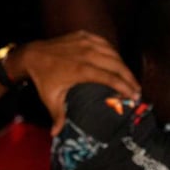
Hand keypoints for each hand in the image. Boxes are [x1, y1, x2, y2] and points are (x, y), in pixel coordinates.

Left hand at [12, 31, 139, 135]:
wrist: (32, 55)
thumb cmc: (43, 78)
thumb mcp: (50, 98)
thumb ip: (58, 115)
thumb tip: (56, 133)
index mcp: (81, 70)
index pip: (111, 78)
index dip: (125, 87)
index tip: (134, 95)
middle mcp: (87, 54)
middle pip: (117, 65)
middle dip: (130, 78)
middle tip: (137, 89)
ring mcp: (86, 42)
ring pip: (113, 52)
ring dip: (124, 65)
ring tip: (130, 78)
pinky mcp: (84, 35)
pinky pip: (105, 43)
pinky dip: (114, 52)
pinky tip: (118, 61)